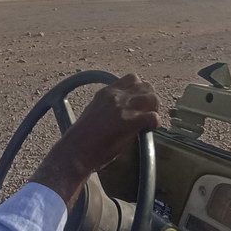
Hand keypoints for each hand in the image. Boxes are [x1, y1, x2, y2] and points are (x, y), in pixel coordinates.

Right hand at [33, 74, 160, 208]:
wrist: (76, 152)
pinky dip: (155, 123)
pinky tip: (150, 130)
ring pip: (153, 99)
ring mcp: (123, 108)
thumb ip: (110, 106)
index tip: (140, 103)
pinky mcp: (130, 122)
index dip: (140, 90)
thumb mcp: (94, 111)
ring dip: (154, 110)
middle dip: (150, 100)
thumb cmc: (82, 138)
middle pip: (146, 87)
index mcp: (106, 92)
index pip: (132, 78)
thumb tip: (125, 111)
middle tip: (148, 113)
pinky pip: (153, 117)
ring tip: (149, 122)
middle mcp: (115, 95)